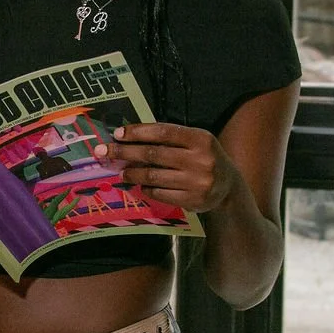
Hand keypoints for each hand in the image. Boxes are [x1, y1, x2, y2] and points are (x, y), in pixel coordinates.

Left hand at [99, 122, 243, 213]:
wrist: (228, 186)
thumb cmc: (204, 157)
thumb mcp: (194, 141)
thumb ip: (169, 138)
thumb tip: (129, 138)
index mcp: (200, 138)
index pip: (163, 132)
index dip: (138, 132)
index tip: (118, 134)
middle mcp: (200, 159)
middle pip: (154, 154)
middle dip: (126, 152)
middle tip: (105, 152)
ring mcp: (197, 181)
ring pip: (154, 176)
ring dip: (133, 173)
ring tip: (122, 172)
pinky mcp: (193, 200)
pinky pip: (161, 193)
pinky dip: (147, 189)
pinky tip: (141, 186)